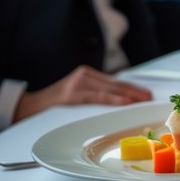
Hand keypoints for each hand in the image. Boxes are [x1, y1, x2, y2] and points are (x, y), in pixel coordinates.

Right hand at [14, 65, 151, 121]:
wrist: (29, 106)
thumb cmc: (54, 104)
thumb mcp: (75, 93)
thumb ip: (93, 92)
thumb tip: (116, 100)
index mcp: (86, 74)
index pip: (114, 81)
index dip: (131, 87)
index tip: (145, 92)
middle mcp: (84, 75)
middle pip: (116, 83)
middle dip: (135, 90)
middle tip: (149, 96)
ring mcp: (79, 83)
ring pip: (110, 89)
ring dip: (129, 95)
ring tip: (142, 99)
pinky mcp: (73, 93)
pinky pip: (99, 97)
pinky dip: (115, 99)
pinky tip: (126, 102)